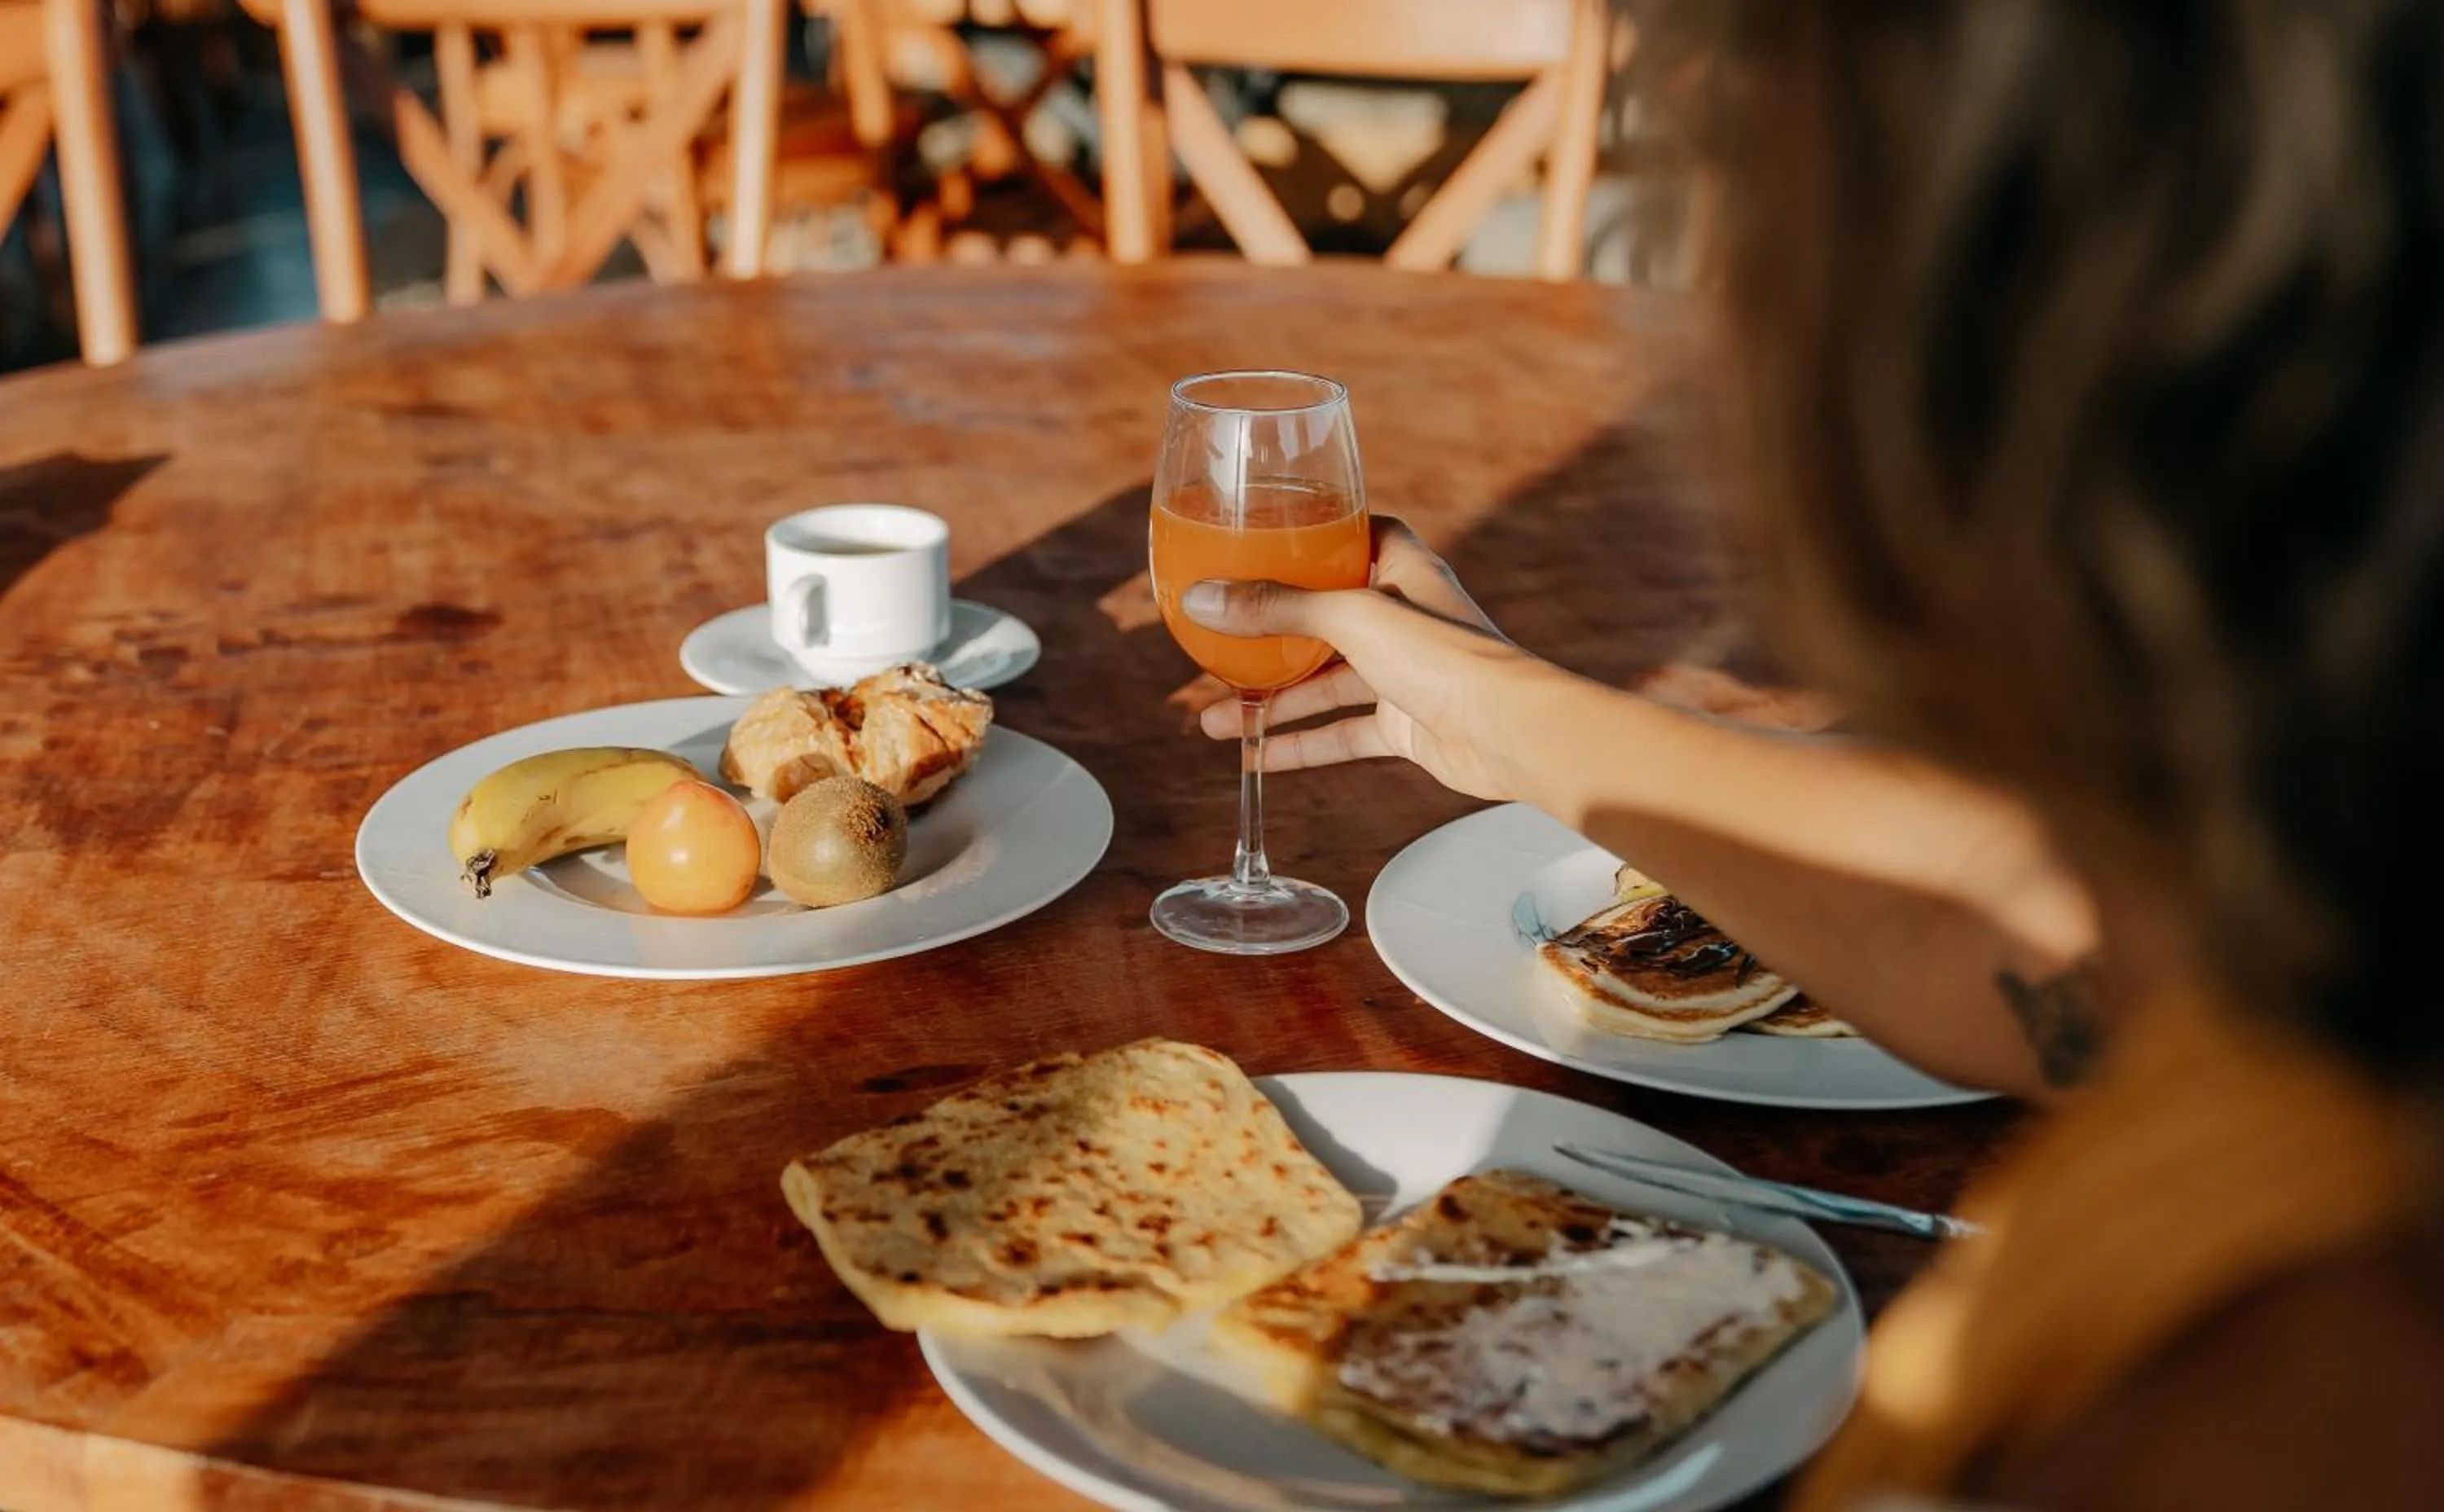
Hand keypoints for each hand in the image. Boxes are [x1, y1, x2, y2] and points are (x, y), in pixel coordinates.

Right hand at [1182, 516, 1551, 800]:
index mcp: (1401, 568)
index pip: (1354, 535)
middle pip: (1324, 617)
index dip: (1313, 534)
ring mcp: (1404, 673)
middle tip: (1215, 645)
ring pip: (1325, 682)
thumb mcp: (1351, 617)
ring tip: (1214, 719)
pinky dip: (1302, 745)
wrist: (1508, 731)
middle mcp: (1402, 616)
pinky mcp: (1405, 724)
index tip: (1265, 539)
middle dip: (1269, 636)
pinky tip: (1257, 757)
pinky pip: (1342, 732)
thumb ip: (1276, 608)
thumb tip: (1202, 600)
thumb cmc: (1445, 656)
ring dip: (1272, 701)